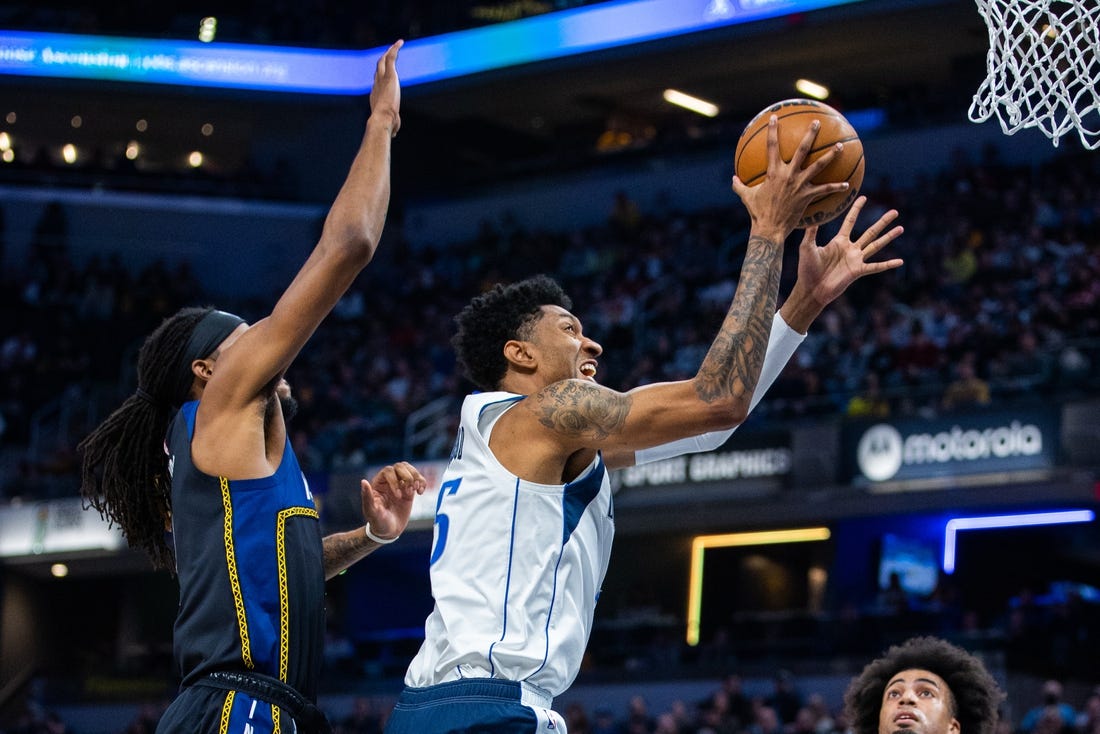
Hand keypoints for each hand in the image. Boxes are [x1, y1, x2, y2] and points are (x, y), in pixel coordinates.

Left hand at [360, 461, 426, 539]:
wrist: (389, 532)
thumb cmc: (377, 523)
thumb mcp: (371, 512)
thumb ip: (367, 497)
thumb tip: (363, 481)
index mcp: (378, 484)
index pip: (388, 471)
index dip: (395, 481)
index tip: (398, 496)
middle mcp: (389, 481)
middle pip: (400, 466)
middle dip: (407, 477)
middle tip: (409, 491)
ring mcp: (400, 485)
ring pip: (409, 469)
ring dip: (416, 477)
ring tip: (417, 489)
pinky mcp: (409, 490)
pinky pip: (418, 479)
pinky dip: (422, 482)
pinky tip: (421, 492)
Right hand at [369, 40, 402, 135]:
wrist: (383, 119)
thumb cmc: (386, 124)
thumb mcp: (391, 124)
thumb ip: (393, 126)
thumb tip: (394, 134)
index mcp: (376, 94)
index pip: (378, 82)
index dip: (380, 76)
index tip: (384, 72)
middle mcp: (377, 84)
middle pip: (379, 68)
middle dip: (383, 60)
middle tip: (388, 53)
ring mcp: (382, 78)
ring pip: (383, 60)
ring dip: (389, 52)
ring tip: (395, 45)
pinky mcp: (390, 74)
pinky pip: (391, 57)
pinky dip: (395, 48)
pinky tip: (400, 42)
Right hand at [731, 116, 849, 237]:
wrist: (769, 228)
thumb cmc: (757, 212)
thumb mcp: (746, 197)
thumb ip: (739, 186)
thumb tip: (733, 178)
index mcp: (773, 172)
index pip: (772, 146)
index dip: (772, 131)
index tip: (775, 117)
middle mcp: (788, 175)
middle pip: (802, 150)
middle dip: (810, 135)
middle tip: (817, 123)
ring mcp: (799, 185)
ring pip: (818, 166)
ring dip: (831, 155)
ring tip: (840, 146)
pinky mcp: (807, 196)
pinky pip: (825, 189)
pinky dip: (837, 187)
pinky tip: (847, 184)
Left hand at [795, 195, 904, 307]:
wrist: (811, 289)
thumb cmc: (807, 269)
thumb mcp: (807, 248)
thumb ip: (811, 233)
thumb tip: (811, 217)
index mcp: (839, 241)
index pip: (850, 221)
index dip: (857, 209)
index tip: (864, 197)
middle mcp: (850, 249)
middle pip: (870, 232)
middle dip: (882, 222)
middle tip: (895, 212)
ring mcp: (855, 260)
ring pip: (876, 245)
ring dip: (888, 237)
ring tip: (901, 228)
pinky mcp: (857, 271)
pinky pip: (875, 267)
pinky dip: (887, 264)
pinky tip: (900, 261)